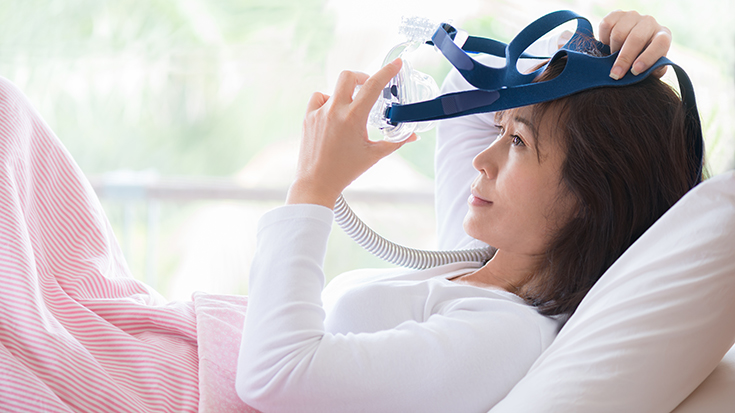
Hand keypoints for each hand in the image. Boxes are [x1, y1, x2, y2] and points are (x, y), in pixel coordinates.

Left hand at [286, 58, 415, 208]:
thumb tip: (412, 136)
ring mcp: (319, 113)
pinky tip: (332, 113)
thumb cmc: (345, 171)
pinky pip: (318, 99)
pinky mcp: (308, 118)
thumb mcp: (373, 155)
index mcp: (353, 118)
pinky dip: (327, 101)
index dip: (387, 71)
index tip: (396, 63)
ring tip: (350, 109)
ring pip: (332, 88)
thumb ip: (395, 142)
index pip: (373, 86)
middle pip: (348, 76)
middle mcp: (334, 111)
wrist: (316, 183)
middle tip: (368, 86)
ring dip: (344, 93)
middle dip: (361, 77)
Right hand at [598, 10, 671, 79]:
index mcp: (662, 36)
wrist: (627, 46)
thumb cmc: (640, 60)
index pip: (661, 43)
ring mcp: (633, 17)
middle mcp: (649, 23)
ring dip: (613, 49)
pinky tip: (607, 45)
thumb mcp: (650, 68)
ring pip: (619, 33)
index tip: (635, 71)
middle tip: (616, 74)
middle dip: (624, 58)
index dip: (648, 57)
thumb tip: (647, 72)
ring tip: (613, 57)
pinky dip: (603, 39)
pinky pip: (606, 25)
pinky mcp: (616, 14)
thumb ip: (652, 71)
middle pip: (636, 38)